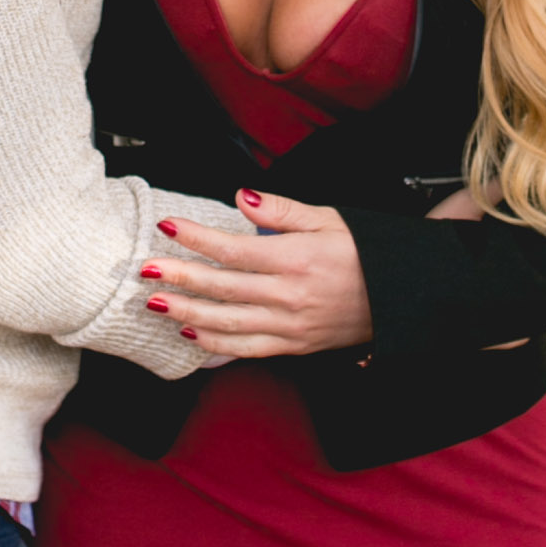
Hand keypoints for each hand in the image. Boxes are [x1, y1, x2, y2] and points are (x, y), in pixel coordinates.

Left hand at [140, 188, 371, 361]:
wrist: (399, 296)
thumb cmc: (363, 252)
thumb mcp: (328, 218)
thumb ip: (281, 210)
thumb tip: (242, 196)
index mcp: (296, 259)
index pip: (234, 249)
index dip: (197, 238)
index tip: (168, 227)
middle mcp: (290, 296)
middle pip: (223, 288)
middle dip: (180, 278)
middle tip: (146, 270)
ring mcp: (290, 327)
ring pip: (229, 323)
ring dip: (188, 314)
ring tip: (155, 304)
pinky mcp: (294, 347)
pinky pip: (248, 349)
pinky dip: (216, 345)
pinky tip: (190, 334)